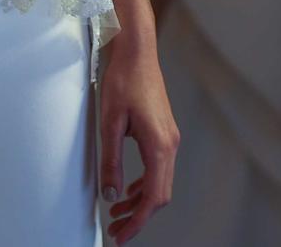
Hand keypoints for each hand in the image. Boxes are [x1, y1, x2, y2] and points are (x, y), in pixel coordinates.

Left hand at [98, 36, 179, 243]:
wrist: (137, 51)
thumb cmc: (124, 80)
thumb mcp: (110, 123)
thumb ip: (111, 162)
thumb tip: (111, 194)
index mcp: (159, 145)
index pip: (152, 197)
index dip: (137, 221)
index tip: (120, 236)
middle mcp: (170, 144)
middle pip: (160, 194)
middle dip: (139, 216)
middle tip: (116, 229)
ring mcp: (170, 137)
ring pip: (160, 182)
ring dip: (141, 201)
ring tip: (118, 212)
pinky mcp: (164, 132)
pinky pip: (158, 168)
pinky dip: (144, 184)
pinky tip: (128, 188)